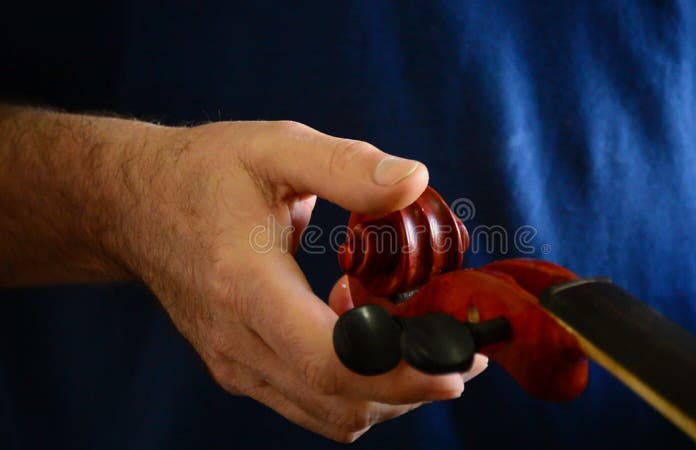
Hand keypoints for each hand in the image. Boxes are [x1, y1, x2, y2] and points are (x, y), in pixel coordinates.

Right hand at [113, 120, 487, 441]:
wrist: (133, 207)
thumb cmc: (202, 174)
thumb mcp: (274, 148)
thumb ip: (345, 165)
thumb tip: (415, 181)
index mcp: (245, 287)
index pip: (330, 360)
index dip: (403, 370)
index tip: (457, 359)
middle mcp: (237, 342)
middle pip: (340, 400)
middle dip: (413, 387)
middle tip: (461, 356)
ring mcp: (234, 364)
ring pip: (329, 414)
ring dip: (388, 394)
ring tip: (421, 347)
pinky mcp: (238, 369)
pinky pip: (309, 403)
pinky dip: (355, 389)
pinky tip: (370, 342)